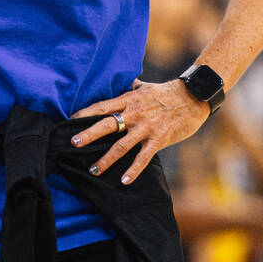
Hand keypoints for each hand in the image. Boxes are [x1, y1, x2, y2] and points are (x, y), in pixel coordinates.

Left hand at [70, 79, 209, 183]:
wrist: (193, 97)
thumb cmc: (166, 92)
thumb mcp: (144, 86)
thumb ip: (129, 87)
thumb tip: (116, 80)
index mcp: (129, 99)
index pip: (102, 106)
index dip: (85, 113)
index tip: (69, 120)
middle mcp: (134, 113)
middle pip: (106, 124)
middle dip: (88, 134)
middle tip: (72, 143)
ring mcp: (146, 127)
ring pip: (121, 145)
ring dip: (106, 159)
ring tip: (93, 169)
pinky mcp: (159, 139)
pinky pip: (143, 157)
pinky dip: (133, 170)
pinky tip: (124, 180)